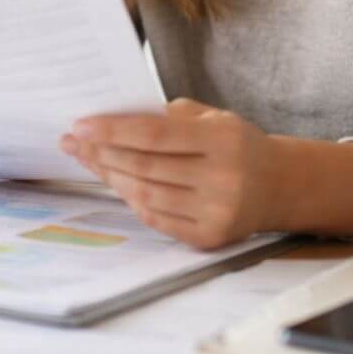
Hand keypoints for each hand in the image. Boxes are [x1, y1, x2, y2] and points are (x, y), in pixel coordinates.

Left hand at [60, 98, 289, 249]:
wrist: (280, 186)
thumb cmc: (237, 145)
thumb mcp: (214, 117)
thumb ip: (168, 116)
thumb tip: (112, 118)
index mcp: (223, 140)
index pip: (155, 134)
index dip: (112, 130)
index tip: (79, 125)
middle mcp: (222, 179)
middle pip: (144, 166)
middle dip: (101, 153)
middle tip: (72, 141)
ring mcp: (216, 213)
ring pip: (145, 194)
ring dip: (110, 176)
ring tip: (88, 159)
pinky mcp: (209, 238)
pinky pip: (155, 218)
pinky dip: (130, 199)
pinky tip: (115, 182)